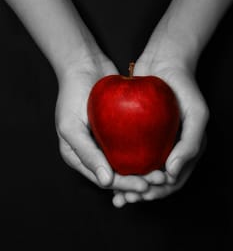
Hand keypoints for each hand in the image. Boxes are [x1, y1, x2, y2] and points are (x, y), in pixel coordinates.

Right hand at [55, 53, 147, 193]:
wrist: (84, 65)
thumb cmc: (72, 95)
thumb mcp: (71, 127)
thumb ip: (87, 154)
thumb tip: (106, 181)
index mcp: (79, 157)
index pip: (105, 179)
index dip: (125, 185)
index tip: (145, 185)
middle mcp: (94, 151)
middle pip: (119, 173)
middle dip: (139, 180)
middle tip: (161, 179)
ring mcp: (107, 139)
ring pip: (128, 160)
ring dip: (145, 168)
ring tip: (164, 171)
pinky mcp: (119, 127)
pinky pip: (134, 142)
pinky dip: (145, 149)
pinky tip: (161, 153)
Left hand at [112, 55, 208, 206]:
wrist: (164, 61)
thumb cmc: (185, 87)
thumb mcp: (197, 115)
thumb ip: (191, 145)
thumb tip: (172, 174)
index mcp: (186, 150)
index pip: (173, 181)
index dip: (157, 191)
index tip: (140, 194)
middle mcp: (170, 148)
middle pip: (154, 179)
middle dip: (140, 192)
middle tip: (123, 199)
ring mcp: (154, 139)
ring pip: (140, 169)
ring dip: (128, 183)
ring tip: (113, 191)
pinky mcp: (138, 130)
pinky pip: (129, 151)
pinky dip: (121, 163)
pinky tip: (108, 167)